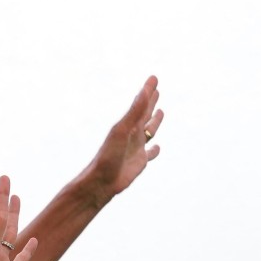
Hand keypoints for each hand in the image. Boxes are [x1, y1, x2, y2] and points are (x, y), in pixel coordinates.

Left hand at [81, 75, 163, 204]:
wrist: (101, 181)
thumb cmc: (108, 156)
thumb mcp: (121, 131)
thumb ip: (134, 112)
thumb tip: (144, 91)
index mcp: (128, 125)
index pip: (141, 104)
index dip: (148, 91)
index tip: (153, 78)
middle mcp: (133, 135)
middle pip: (145, 115)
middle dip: (150, 102)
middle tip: (156, 90)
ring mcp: (136, 148)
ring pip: (150, 132)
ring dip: (155, 122)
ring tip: (160, 112)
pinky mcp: (140, 162)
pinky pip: (150, 154)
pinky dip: (155, 150)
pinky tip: (157, 147)